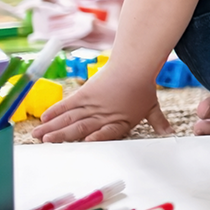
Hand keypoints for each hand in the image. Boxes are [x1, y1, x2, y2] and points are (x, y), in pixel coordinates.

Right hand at [33, 60, 171, 141]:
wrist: (134, 64)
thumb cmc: (143, 87)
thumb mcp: (151, 107)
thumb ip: (158, 123)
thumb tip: (171, 134)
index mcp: (119, 121)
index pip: (106, 133)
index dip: (96, 138)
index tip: (84, 143)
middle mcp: (103, 114)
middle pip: (81, 127)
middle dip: (62, 136)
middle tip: (46, 144)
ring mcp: (92, 104)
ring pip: (70, 117)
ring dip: (53, 127)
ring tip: (38, 136)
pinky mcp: (85, 93)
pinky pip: (68, 104)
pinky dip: (55, 111)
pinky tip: (44, 118)